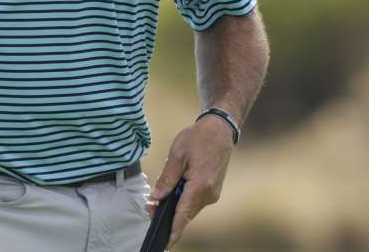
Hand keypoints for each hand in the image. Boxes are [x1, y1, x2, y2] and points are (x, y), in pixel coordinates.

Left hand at [146, 115, 234, 248]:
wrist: (220, 129)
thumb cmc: (198, 137)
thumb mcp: (177, 154)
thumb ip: (166, 179)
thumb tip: (157, 198)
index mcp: (200, 186)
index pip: (183, 215)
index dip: (173, 231)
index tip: (165, 243)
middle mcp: (209, 194)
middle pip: (185, 214)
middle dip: (167, 215)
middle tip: (149, 207)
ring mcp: (213, 193)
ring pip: (189, 208)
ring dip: (175, 207)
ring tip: (158, 197)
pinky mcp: (213, 190)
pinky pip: (195, 201)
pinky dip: (183, 200)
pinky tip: (174, 189)